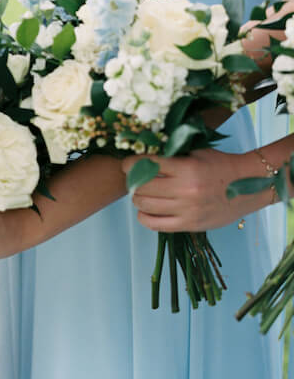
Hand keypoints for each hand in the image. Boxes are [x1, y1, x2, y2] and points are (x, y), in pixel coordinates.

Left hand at [123, 148, 269, 231]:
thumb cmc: (219, 165)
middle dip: (132, 181)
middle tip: (133, 179)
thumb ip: (170, 156)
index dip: (130, 164)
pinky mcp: (190, 225)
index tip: (127, 164)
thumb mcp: (195, 153)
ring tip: (141, 193)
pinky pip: (155, 225)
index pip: (146, 165)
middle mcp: (186, 190)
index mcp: (186, 168)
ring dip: (137, 198)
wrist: (250, 185)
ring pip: (144, 205)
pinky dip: (144, 217)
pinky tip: (146, 210)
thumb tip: (140, 157)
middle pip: (141, 187)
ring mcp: (188, 209)